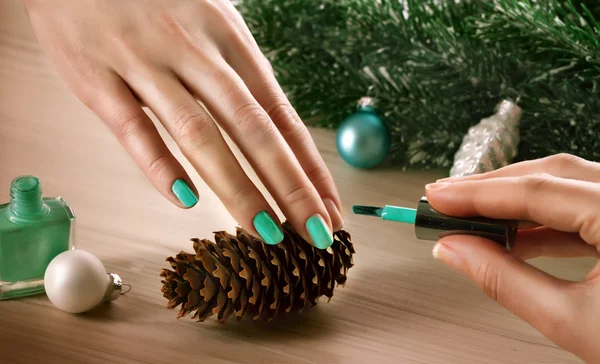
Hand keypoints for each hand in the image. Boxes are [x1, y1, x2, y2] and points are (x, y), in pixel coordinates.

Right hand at [24, 0, 342, 248]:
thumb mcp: (210, 23)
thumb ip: (237, 76)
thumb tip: (276, 132)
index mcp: (230, 41)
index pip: (281, 115)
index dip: (309, 166)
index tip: (330, 207)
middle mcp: (197, 54)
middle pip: (253, 129)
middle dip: (290, 186)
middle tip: (315, 233)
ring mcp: (147, 65)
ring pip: (200, 134)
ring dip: (237, 187)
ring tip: (265, 231)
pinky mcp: (98, 78)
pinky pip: (133, 127)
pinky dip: (160, 165)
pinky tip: (185, 199)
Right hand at [426, 153, 599, 362]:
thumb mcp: (571, 321)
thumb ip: (501, 279)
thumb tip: (454, 250)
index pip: (536, 190)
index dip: (476, 193)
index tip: (437, 198)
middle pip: (552, 174)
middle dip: (493, 187)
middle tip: (447, 202)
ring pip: (568, 183)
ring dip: (517, 200)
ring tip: (474, 219)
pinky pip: (585, 204)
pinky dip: (545, 217)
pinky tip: (516, 234)